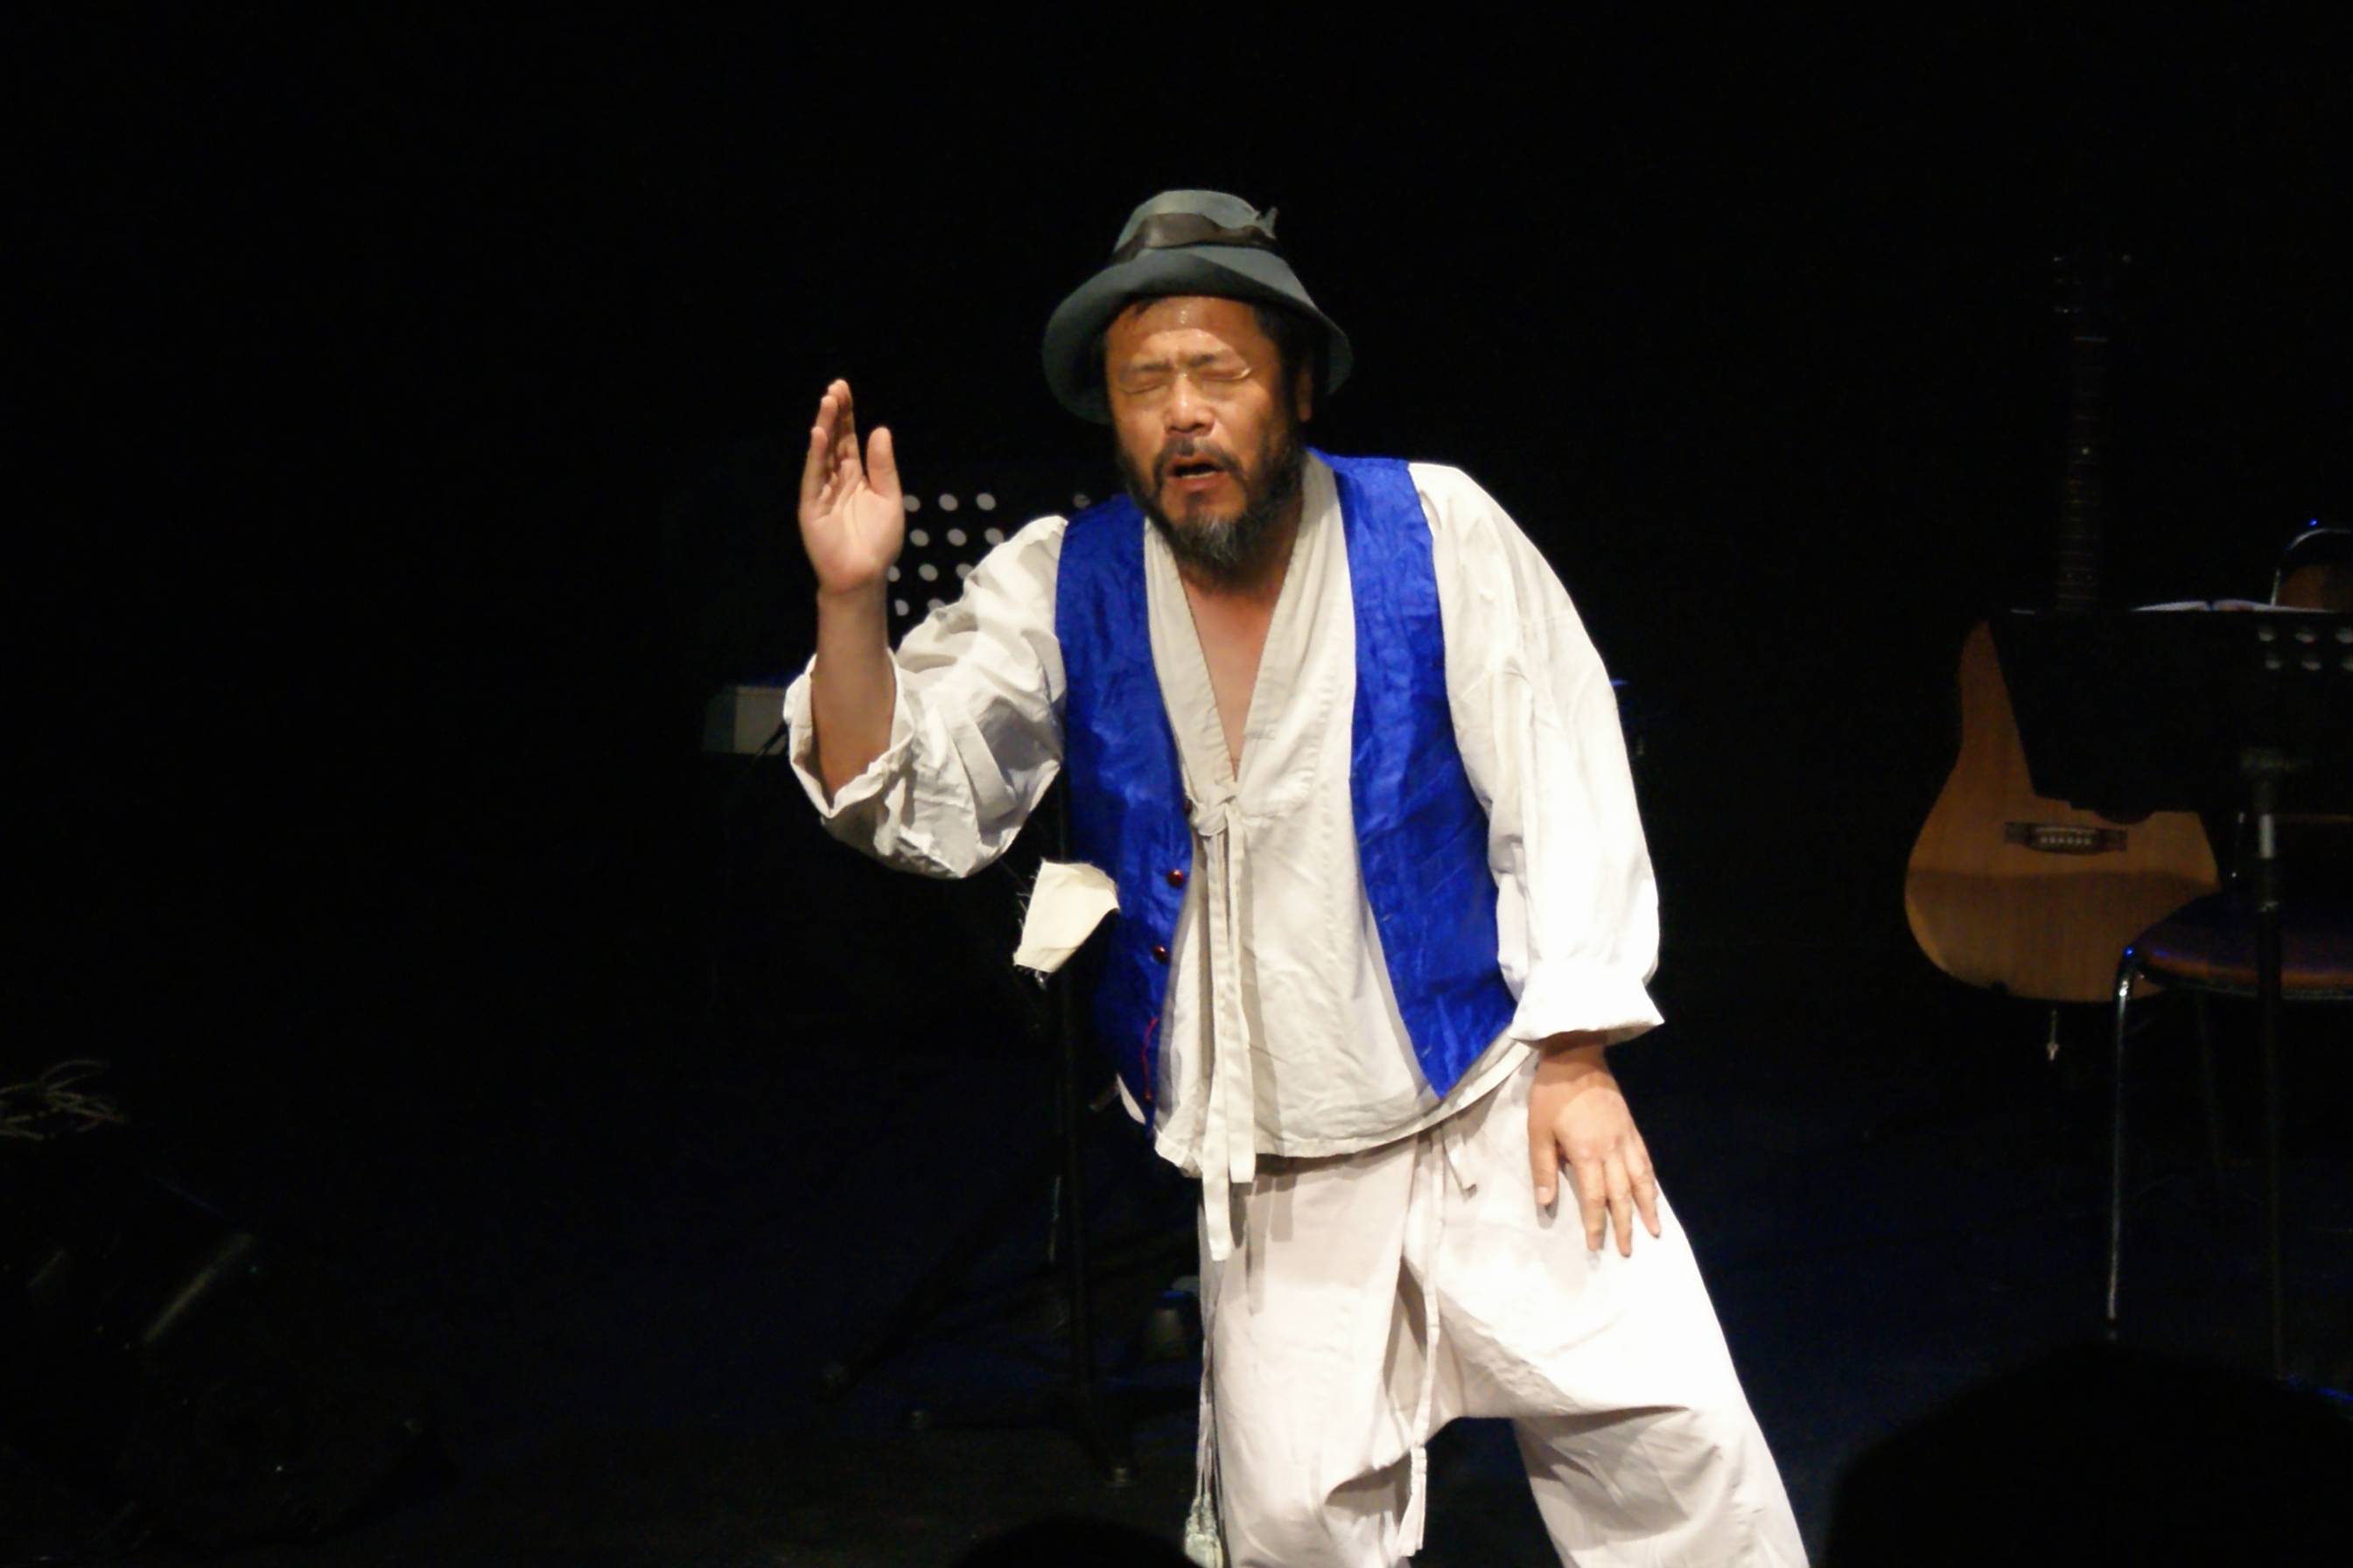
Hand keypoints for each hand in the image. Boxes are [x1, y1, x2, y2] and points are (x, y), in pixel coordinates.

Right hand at [797, 379, 903, 598]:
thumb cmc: (879, 540)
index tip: (845, 390)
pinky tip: (819, 435)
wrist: (864, 574)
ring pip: (822, 453)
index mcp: (856, 476)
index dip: (847, 416)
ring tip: (828, 402)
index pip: (848, 439)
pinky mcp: (812, 506)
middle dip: (834, 414)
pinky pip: (814, 476)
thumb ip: (883, 466)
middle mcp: (836, 479)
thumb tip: (880, 430)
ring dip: (824, 427)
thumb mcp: (889, 497)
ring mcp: (821, 491)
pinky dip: (816, 455)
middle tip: (836, 388)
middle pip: (834, 440)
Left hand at [1528, 1039, 1660, 1255]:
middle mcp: (1612, 1150)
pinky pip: (1645, 1160)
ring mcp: (1625, 1139)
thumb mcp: (1538, 1131)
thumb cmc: (1552, 1096)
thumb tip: (1546, 1202)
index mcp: (1587, 1153)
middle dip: (1624, 1225)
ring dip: (1647, 1208)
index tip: (1596, 1245)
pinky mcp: (1632, 1128)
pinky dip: (1650, 1181)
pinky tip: (1652, 1193)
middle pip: (1621, 1195)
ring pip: (1641, 1180)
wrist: (1576, 1058)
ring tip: (1653, 1230)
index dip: (1596, 1223)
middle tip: (1626, 1250)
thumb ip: (1543, 1167)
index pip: (1594, 1198)